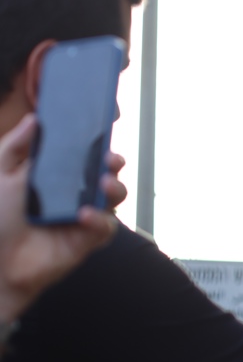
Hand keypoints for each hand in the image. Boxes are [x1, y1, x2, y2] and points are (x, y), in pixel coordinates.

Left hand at [0, 113, 125, 320]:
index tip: (102, 134)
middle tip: (109, 160)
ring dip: (113, 189)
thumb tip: (35, 120)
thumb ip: (16, 146)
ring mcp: (82, 218)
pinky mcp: (86, 242)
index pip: (81, 157)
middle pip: (104, 175)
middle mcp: (72, 196)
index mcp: (54, 177)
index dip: (96, 146)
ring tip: (103, 184)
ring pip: (112, 200)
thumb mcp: (0, 175)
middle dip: (112, 165)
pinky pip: (105, 229)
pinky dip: (99, 221)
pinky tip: (85, 215)